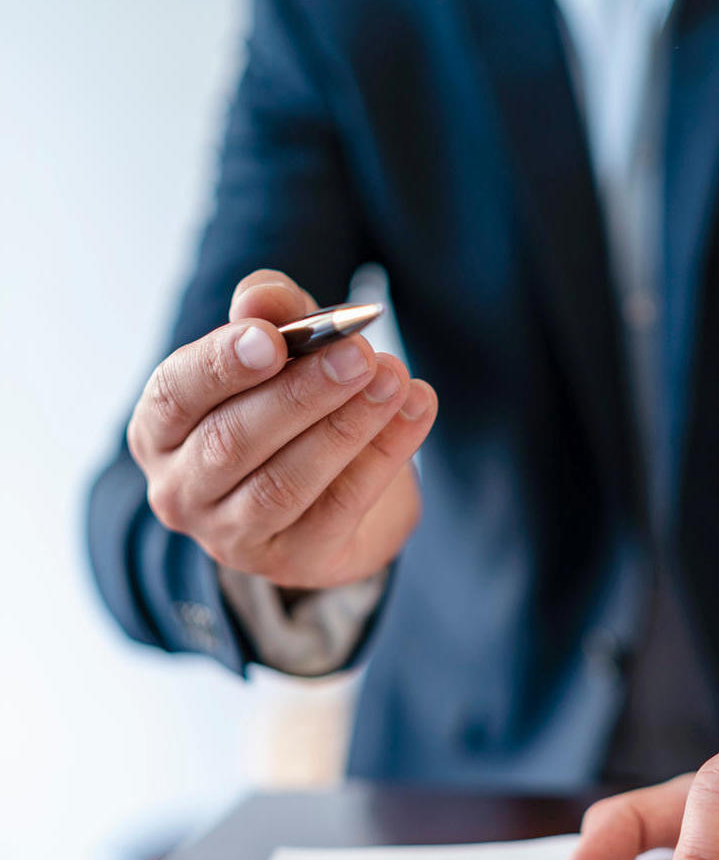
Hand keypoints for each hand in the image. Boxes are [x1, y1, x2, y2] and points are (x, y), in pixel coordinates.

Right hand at [127, 270, 437, 588]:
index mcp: (160, 429)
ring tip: (393, 380)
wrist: (333, 496)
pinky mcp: (295, 560)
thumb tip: (262, 298)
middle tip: (359, 355)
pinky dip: (383, 456)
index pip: (176, 394)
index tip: (272, 338)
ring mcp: (233, 535)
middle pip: (234, 441)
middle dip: (303, 394)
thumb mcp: (279, 350)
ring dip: (347, 427)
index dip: (221, 364)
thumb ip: (270, 314)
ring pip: (287, 482)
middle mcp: (182, 490)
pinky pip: (340, 507)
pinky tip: (416, 410)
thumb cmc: (289, 408)